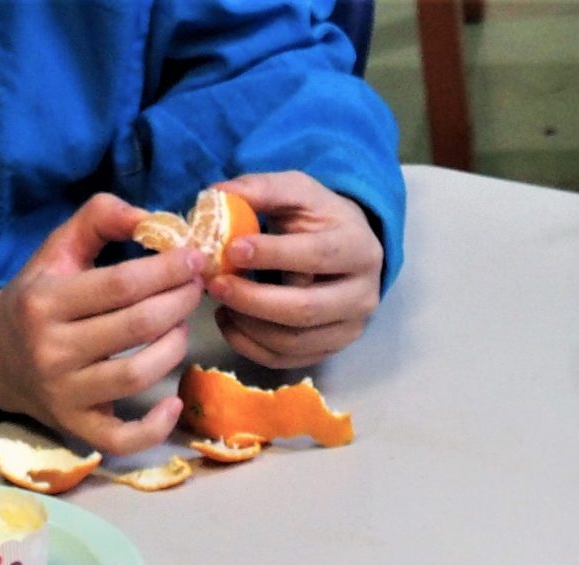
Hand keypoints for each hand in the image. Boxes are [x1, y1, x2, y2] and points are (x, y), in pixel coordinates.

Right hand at [0, 193, 206, 454]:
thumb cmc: (37, 299)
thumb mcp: (57, 251)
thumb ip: (99, 219)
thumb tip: (151, 217)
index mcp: (45, 302)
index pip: (120, 285)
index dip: (167, 270)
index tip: (196, 258)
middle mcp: (52, 349)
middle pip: (136, 327)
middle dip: (179, 303)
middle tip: (197, 287)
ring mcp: (64, 393)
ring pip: (137, 376)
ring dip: (174, 349)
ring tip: (182, 326)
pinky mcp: (76, 427)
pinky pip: (122, 439)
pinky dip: (155, 427)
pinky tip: (174, 403)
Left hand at [205, 172, 383, 369]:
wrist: (348, 249)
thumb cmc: (318, 219)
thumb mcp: (296, 191)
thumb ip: (260, 189)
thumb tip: (215, 197)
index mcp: (359, 248)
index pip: (317, 256)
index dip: (273, 255)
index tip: (231, 248)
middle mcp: (363, 294)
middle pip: (306, 309)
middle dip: (254, 300)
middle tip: (216, 284)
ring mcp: (349, 328)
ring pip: (294, 341)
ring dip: (248, 325)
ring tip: (221, 302)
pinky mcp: (331, 350)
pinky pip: (287, 360)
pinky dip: (251, 346)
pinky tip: (230, 322)